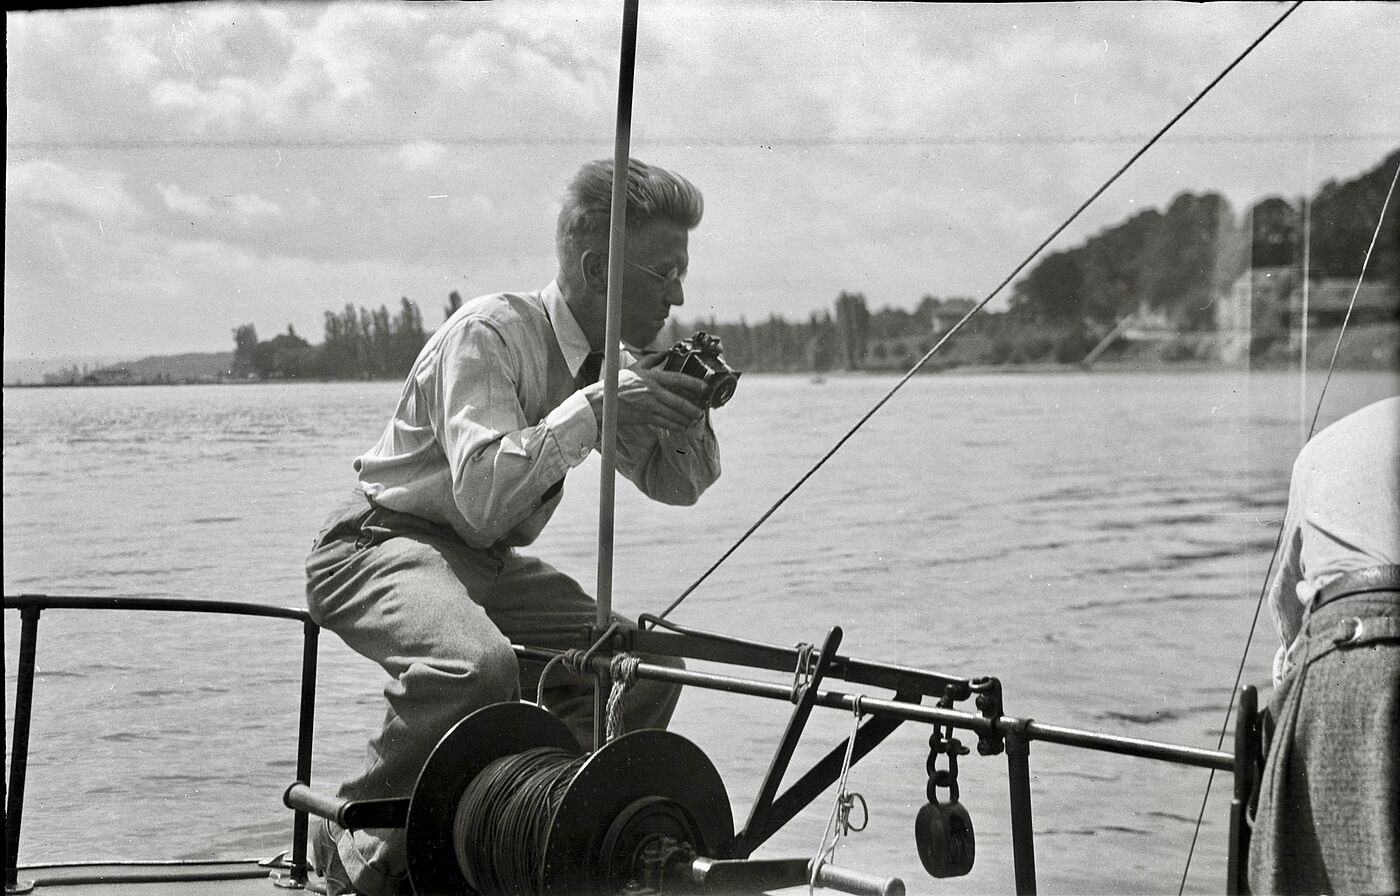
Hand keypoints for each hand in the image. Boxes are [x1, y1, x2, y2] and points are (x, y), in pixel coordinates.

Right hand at [585, 352, 705, 430]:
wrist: (601, 402)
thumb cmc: (616, 385)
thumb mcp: (634, 368)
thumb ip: (650, 360)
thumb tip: (663, 353)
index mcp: (651, 377)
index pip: (677, 379)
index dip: (693, 384)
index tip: (704, 388)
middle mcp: (652, 391)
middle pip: (678, 401)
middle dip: (692, 408)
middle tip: (701, 411)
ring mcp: (648, 405)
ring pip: (673, 414)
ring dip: (686, 418)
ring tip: (694, 420)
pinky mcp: (644, 417)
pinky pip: (664, 422)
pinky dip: (675, 425)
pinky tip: (681, 426)